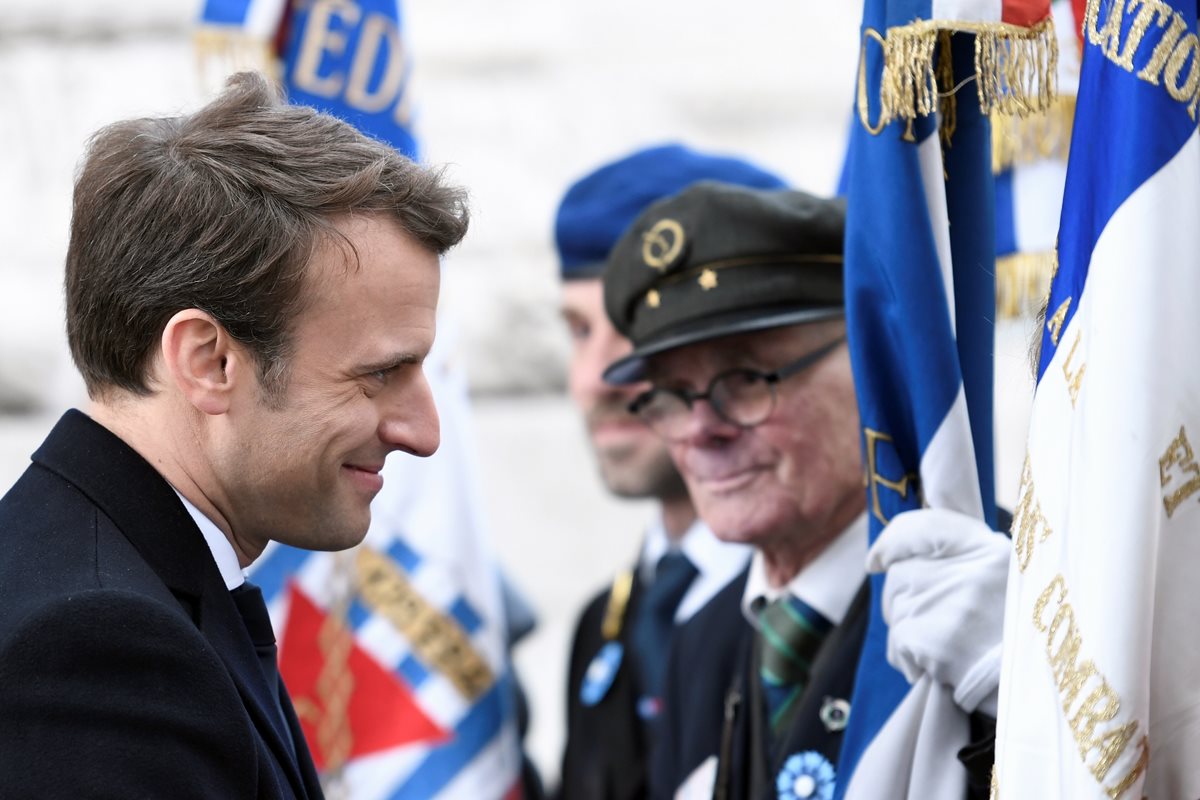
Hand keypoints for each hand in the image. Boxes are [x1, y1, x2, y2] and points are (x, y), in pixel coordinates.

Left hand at [866, 508, 1008, 714]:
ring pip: (897, 609)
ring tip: (947, 650)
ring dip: (909, 631)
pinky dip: (910, 659)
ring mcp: (942, 602)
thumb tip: (907, 556)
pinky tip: (940, 669)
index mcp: (991, 550)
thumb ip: (969, 561)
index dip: (893, 542)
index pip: (925, 527)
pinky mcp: (925, 638)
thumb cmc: (1026, 641)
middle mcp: (965, 570)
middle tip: (933, 625)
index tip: (877, 559)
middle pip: (902, 573)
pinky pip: (897, 643)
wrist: (1040, 692)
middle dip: (904, 599)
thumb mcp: (1013, 582)